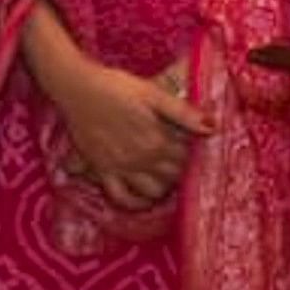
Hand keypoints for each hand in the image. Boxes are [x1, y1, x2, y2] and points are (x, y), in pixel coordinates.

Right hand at [48, 63, 207, 210]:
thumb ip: (183, 112)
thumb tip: (213, 127)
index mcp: (157, 140)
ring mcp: (121, 167)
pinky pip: (120, 196)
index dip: (191, 151)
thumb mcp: (153, 93)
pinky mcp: (101, 169)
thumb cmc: (115, 86)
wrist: (76, 87)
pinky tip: (142, 199)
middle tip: (178, 159)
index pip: (186, 157)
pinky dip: (133, 203)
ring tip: (164, 176)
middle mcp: (142, 159)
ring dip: (163, 187)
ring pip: (153, 191)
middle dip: (180, 170)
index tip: (189, 143)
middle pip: (173, 176)